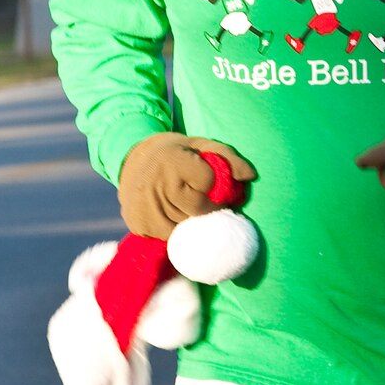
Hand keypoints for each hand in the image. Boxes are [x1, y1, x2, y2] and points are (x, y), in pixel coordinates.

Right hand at [118, 132, 255, 238]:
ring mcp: (145, 209)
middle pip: (198, 210)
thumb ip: (229, 158)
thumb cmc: (177, 153)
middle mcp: (156, 186)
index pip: (207, 181)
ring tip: (183, 204)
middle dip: (204, 206)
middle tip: (196, 195)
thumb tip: (251, 175)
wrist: (133, 159)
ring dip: (191, 221)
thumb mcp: (201, 146)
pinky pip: (169, 238)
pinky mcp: (139, 225)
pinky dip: (175, 230)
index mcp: (173, 161)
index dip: (210, 181)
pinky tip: (170, 214)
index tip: (201, 176)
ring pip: (185, 228)